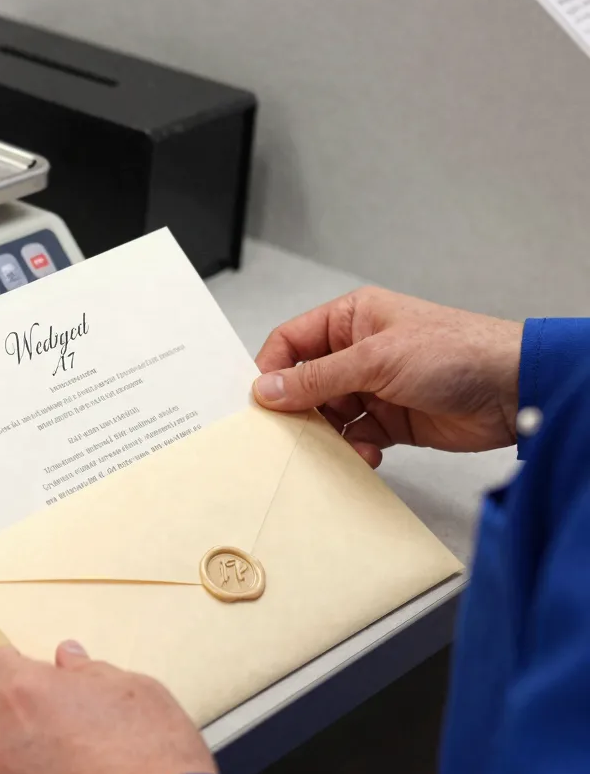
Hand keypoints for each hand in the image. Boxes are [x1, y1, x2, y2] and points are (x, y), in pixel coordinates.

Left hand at [0, 642, 215, 773]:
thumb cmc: (154, 756)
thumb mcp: (136, 692)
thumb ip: (89, 672)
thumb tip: (66, 660)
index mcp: (23, 694)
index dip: (16, 667)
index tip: (39, 678)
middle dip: (9, 708)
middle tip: (53, 721)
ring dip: (10, 751)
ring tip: (58, 765)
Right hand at [253, 287, 523, 466]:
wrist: (513, 389)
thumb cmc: (456, 352)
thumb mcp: (376, 359)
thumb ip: (318, 378)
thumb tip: (268, 390)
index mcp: (351, 319)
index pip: (291, 342)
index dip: (271, 370)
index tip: (259, 401)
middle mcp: (357, 351)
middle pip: (304, 383)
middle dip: (297, 410)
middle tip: (288, 434)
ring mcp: (372, 387)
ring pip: (326, 415)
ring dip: (326, 435)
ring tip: (334, 447)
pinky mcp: (389, 420)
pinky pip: (353, 438)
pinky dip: (352, 450)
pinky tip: (366, 454)